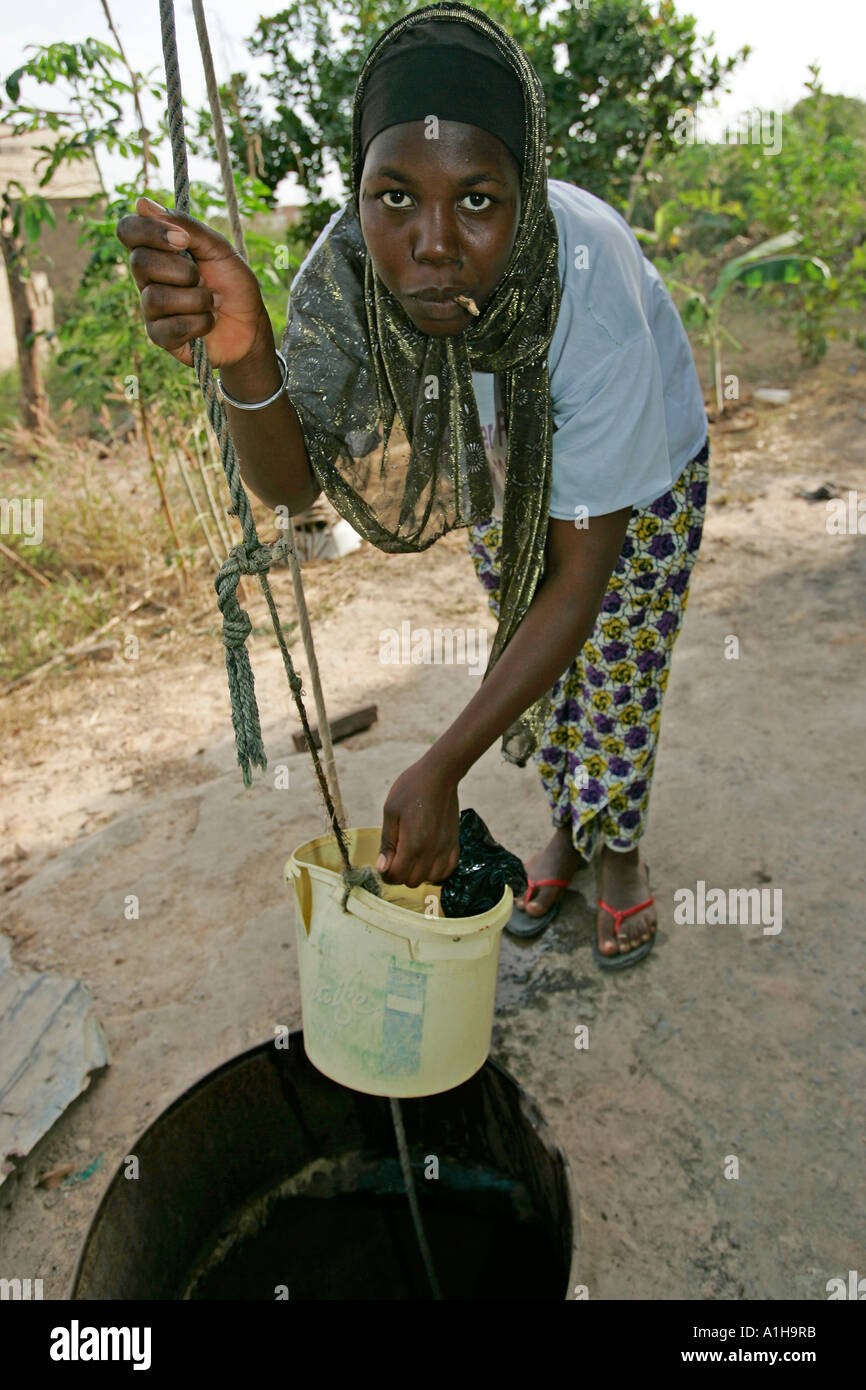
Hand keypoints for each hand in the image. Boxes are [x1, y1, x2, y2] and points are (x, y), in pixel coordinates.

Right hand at [115, 195, 270, 369]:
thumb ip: (186, 225)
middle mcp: (147, 278)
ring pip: (156, 298)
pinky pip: (171, 327)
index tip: (182, 240)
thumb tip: (142, 203)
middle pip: (139, 263)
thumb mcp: (218, 248)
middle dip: (182, 270)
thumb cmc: (233, 284)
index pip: (128, 230)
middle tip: (203, 278)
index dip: (149, 232)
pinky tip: (210, 322)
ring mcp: (151, 308)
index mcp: (156, 250)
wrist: (252, 325)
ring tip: (212, 302)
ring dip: (196, 299)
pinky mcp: (161, 336)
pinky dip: (200, 323)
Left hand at [375, 755, 460, 889]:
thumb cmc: (411, 789)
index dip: (386, 874)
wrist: (440, 775)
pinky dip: (437, 870)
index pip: (397, 876)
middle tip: (396, 858)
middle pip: (413, 881)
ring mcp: (445, 848)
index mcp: (413, 844)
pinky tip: (428, 859)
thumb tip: (382, 868)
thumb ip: (387, 843)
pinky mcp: (454, 843)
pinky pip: (448, 869)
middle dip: (401, 874)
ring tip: (412, 857)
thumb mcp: (390, 812)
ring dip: (419, 874)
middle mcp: (431, 850)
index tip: (383, 865)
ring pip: (431, 878)